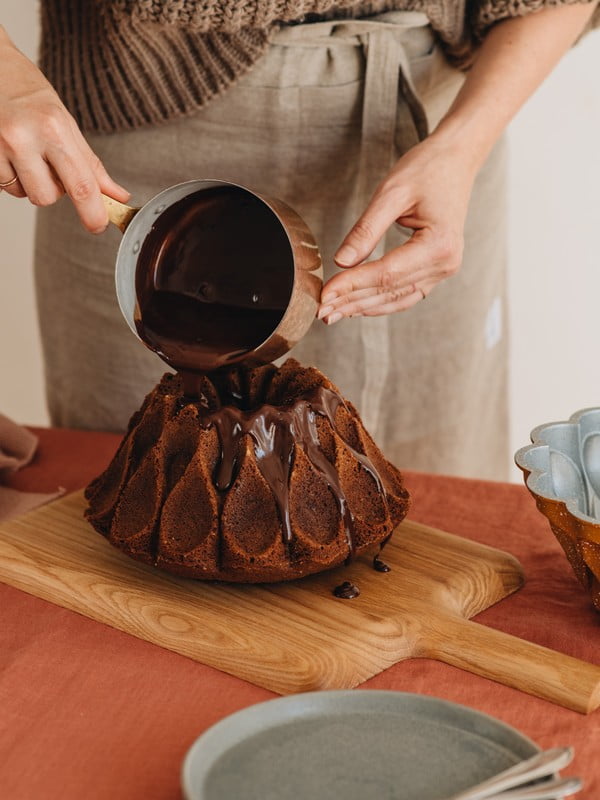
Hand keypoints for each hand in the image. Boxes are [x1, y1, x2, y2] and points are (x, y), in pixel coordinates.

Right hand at [0, 25, 128, 231]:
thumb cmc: (30, 94)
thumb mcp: (66, 123)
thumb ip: (91, 164)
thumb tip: (117, 195)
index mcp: (54, 128)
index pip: (81, 185)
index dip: (93, 213)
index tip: (98, 225)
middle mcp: (24, 137)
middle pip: (47, 197)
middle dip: (52, 190)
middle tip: (48, 164)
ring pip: (23, 194)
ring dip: (29, 182)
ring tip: (26, 153)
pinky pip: (4, 185)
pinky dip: (10, 175)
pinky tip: (9, 152)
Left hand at [318, 133, 476, 321]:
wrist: (456, 160)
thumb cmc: (426, 169)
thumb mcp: (391, 193)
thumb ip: (366, 230)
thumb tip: (341, 262)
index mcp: (438, 245)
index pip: (386, 273)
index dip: (352, 285)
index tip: (324, 293)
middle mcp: (445, 263)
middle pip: (389, 290)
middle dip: (352, 301)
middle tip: (320, 311)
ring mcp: (443, 269)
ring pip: (396, 298)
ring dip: (363, 307)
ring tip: (333, 314)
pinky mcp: (436, 269)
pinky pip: (405, 293)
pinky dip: (380, 301)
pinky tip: (356, 306)